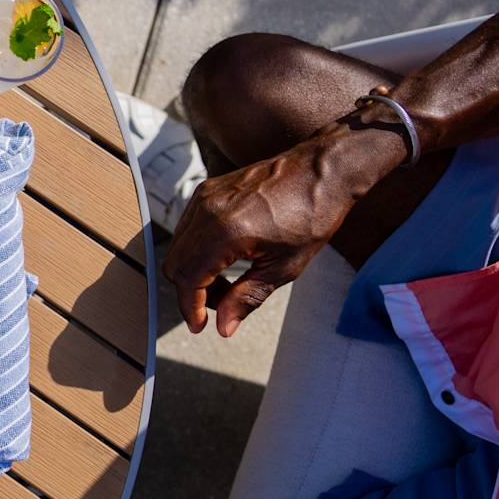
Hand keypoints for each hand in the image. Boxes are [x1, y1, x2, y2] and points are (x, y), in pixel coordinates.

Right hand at [162, 137, 359, 336]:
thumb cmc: (312, 216)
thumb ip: (247, 298)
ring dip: (194, 272)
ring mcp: (203, 198)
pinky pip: (187, 229)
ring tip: (229, 283)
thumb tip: (223, 328)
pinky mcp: (206, 191)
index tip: (200, 326)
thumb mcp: (284, 267)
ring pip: (178, 248)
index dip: (190, 307)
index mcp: (225, 232)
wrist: (322, 171)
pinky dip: (197, 251)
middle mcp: (206, 212)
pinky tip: (226, 259)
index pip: (188, 279)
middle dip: (192, 292)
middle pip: (175, 265)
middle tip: (222, 305)